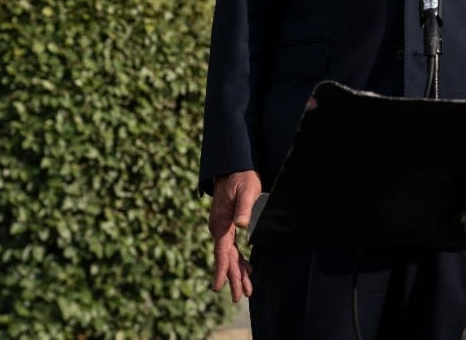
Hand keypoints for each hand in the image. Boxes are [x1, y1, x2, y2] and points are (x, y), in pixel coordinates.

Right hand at [208, 169, 261, 302]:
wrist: (233, 167)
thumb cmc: (241, 178)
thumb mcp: (247, 190)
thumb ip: (244, 208)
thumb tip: (241, 225)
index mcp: (221, 222)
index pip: (221, 250)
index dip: (221, 269)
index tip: (218, 287)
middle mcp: (218, 227)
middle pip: (226, 257)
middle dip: (233, 278)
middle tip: (240, 297)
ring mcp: (222, 227)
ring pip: (230, 255)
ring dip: (238, 272)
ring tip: (247, 291)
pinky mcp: (228, 226)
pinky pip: (232, 248)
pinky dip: (240, 260)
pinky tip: (248, 269)